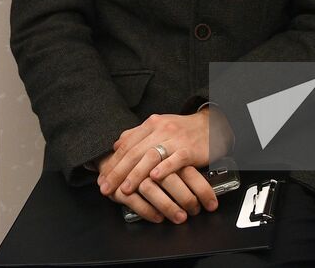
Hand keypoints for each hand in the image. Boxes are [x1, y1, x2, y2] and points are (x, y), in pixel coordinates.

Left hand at [100, 112, 221, 197]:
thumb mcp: (158, 127)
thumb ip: (137, 135)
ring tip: (126, 189)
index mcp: (150, 124)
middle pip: (135, 152)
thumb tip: (116, 145)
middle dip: (118, 172)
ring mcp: (175, 139)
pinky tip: (154, 178)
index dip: (112, 162)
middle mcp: (160, 130)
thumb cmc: (182, 130)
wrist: (213, 125)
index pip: (126, 144)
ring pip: (151, 156)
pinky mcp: (189, 149)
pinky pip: (175, 159)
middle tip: (106, 187)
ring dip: (136, 174)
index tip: (101, 178)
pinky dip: (164, 168)